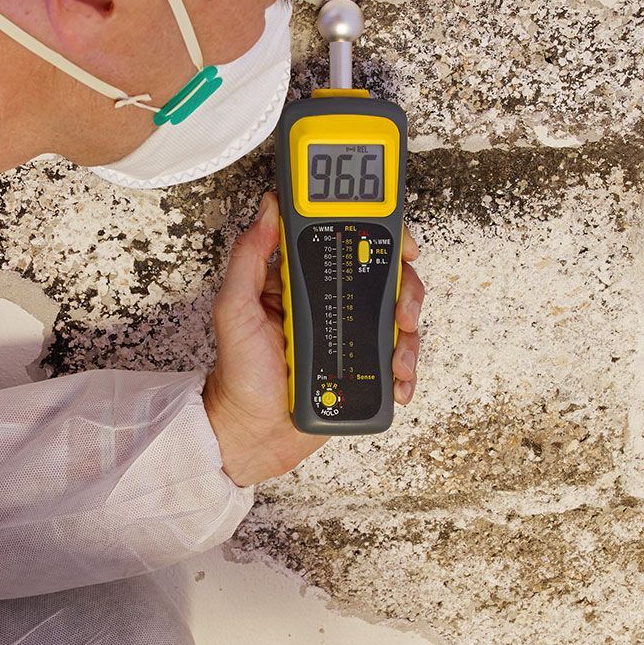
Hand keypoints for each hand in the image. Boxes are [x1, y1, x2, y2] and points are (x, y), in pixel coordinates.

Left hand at [205, 191, 423, 485]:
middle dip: (404, 289)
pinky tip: (397, 378)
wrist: (252, 435)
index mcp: (302, 282)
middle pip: (384, 277)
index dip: (378, 236)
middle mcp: (330, 303)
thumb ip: (249, 257)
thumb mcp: (234, 309)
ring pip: (397, 317)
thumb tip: (269, 209)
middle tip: (402, 309)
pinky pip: (396, 358)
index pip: (346, 243)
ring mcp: (350, 336)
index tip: (396, 241)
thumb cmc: (238, 376)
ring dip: (409, 331)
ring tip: (397, 354)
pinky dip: (405, 367)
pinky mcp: (363, 367)